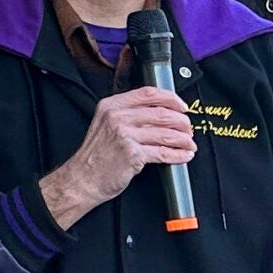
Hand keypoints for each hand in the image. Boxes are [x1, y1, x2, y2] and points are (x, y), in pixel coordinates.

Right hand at [37, 88, 195, 227]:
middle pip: (161, 113)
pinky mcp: (132, 154)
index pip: (148, 94)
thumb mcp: (105, 124)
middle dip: (181, 121)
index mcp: (111, 106)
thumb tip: (160, 112)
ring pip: (165, 133)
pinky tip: (183, 155)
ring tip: (189, 143)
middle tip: (188, 128)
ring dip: (183, 139)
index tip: (181, 106)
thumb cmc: (95, 155)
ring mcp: (124, 135)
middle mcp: (117, 117)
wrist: (82, 179)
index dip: (170, 98)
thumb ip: (128, 114)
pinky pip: (162, 153)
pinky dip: (178, 155)